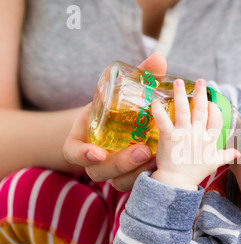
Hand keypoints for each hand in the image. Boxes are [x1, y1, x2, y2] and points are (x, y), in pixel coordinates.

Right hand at [63, 53, 166, 190]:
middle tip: (143, 150)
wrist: (123, 124)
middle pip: (100, 172)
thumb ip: (138, 77)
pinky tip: (164, 165)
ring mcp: (113, 172)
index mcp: (83, 139)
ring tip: (158, 158)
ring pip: (120, 183)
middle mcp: (96, 160)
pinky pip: (136, 184)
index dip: (82, 154)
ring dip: (138, 173)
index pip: (73, 152)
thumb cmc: (118, 106)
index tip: (97, 152)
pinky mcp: (130, 177)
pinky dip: (149, 177)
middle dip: (121, 164)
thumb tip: (159, 58)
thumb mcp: (123, 90)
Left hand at [151, 78, 239, 189]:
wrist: (177, 182)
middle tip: (200, 81)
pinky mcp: (169, 137)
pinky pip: (163, 120)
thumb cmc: (195, 172)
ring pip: (183, 110)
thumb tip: (238, 152)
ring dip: (181, 94)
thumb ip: (226, 155)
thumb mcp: (214, 163)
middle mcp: (199, 135)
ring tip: (178, 82)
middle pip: (201, 110)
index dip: (213, 109)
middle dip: (201, 94)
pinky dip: (158, 110)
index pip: (216, 119)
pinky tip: (155, 101)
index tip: (210, 102)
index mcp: (210, 140)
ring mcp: (184, 135)